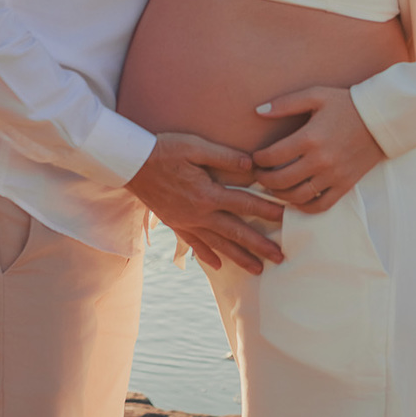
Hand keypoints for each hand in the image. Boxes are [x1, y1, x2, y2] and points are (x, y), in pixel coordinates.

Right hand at [127, 132, 283, 274]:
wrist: (130, 163)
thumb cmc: (164, 149)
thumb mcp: (195, 146)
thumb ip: (224, 157)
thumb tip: (252, 165)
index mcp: (207, 193)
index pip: (244, 204)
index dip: (267, 210)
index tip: (285, 217)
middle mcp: (199, 213)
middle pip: (235, 233)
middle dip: (259, 246)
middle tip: (280, 258)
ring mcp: (186, 222)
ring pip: (218, 245)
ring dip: (239, 258)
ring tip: (258, 270)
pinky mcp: (175, 224)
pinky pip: (194, 244)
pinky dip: (206, 256)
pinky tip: (218, 265)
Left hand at [251, 87, 384, 211]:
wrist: (381, 118)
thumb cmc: (346, 104)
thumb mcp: (315, 95)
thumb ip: (285, 103)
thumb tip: (258, 111)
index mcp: (310, 138)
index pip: (273, 156)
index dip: (258, 159)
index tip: (254, 158)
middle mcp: (320, 161)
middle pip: (281, 180)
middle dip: (263, 179)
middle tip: (258, 174)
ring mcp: (333, 176)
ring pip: (297, 196)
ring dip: (279, 195)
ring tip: (273, 186)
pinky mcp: (345, 185)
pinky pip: (320, 205)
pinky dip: (303, 207)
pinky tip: (294, 199)